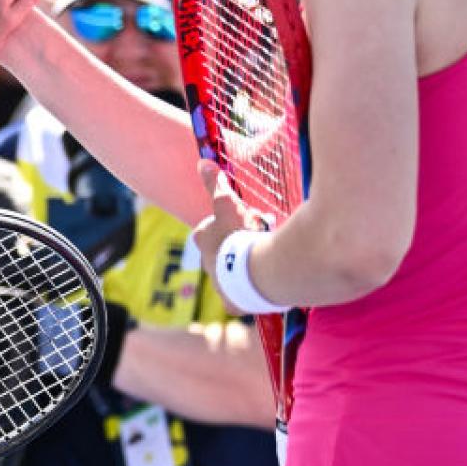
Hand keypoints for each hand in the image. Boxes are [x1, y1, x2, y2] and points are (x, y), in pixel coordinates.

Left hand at [189, 161, 256, 310]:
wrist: (258, 274)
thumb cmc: (241, 236)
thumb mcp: (228, 204)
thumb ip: (216, 185)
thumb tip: (202, 162)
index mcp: (202, 239)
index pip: (210, 227)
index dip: (229, 222)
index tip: (244, 221)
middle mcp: (206, 264)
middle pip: (221, 250)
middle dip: (236, 246)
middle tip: (258, 239)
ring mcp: (219, 286)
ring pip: (231, 273)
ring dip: (243, 268)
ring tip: (264, 261)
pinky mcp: (233, 303)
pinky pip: (241, 297)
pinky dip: (250, 292)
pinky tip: (263, 286)